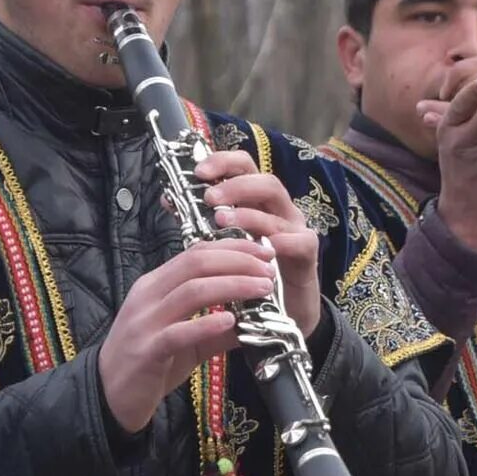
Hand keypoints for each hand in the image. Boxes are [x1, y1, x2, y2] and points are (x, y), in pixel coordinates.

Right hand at [97, 238, 277, 434]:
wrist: (109, 395)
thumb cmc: (148, 363)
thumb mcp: (186, 340)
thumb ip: (216, 329)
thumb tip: (256, 321)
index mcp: (155, 285)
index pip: (195, 253)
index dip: (233, 248)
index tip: (264, 252)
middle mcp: (148, 296)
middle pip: (196, 264)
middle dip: (238, 262)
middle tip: (269, 270)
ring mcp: (145, 322)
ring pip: (190, 291)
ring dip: (232, 286)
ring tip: (262, 289)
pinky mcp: (146, 351)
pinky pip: (177, 332)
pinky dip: (206, 324)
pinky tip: (231, 322)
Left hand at [195, 148, 321, 336]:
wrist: (283, 312)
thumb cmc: (249, 271)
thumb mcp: (223, 242)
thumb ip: (201, 221)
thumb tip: (169, 200)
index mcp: (257, 201)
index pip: (245, 167)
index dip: (223, 162)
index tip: (199, 171)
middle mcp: (279, 209)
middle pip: (266, 181)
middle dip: (236, 186)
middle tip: (209, 198)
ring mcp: (295, 229)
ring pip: (278, 211)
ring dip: (249, 214)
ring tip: (222, 221)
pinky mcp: (307, 254)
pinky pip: (300, 242)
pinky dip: (283, 242)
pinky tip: (264, 247)